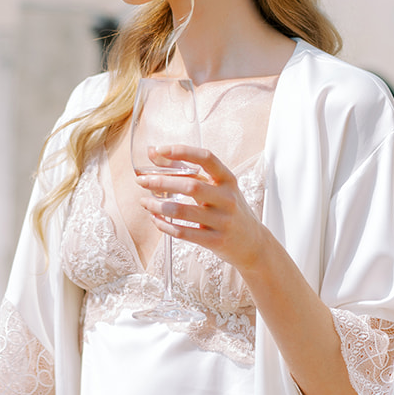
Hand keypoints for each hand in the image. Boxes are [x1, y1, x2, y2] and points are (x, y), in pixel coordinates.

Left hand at [135, 144, 267, 276]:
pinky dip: (164, 226)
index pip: (206, 158)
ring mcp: (222, 221)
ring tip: (144, 202)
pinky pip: (183, 233)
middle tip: (141, 181)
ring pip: (183, 211)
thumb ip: (187, 169)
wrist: (252, 244)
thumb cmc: (228, 209)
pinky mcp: (215, 241)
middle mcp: (227, 198)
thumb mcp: (215, 187)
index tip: (159, 150)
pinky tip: (155, 220)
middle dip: (161, 182)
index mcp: (228, 179)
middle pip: (190, 185)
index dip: (182, 151)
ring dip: (158, 206)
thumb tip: (152, 152)